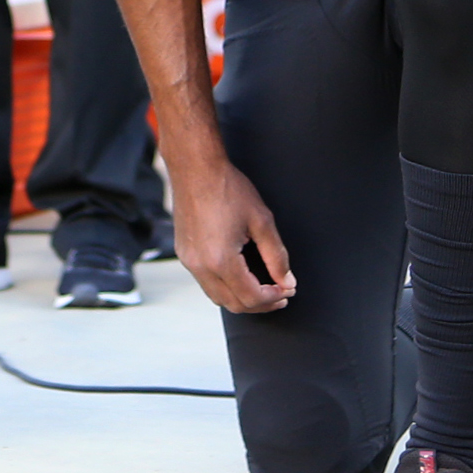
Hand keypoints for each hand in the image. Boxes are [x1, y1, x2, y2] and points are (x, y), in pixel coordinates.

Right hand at [172, 160, 294, 313]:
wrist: (195, 168)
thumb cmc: (228, 188)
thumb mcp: (262, 221)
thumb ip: (277, 257)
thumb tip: (287, 282)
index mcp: (221, 260)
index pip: (252, 297)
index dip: (274, 298)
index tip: (288, 290)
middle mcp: (201, 266)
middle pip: (234, 304)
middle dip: (260, 304)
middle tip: (280, 294)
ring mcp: (189, 261)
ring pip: (217, 297)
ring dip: (242, 298)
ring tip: (262, 288)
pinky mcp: (184, 253)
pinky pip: (206, 282)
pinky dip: (225, 286)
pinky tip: (240, 275)